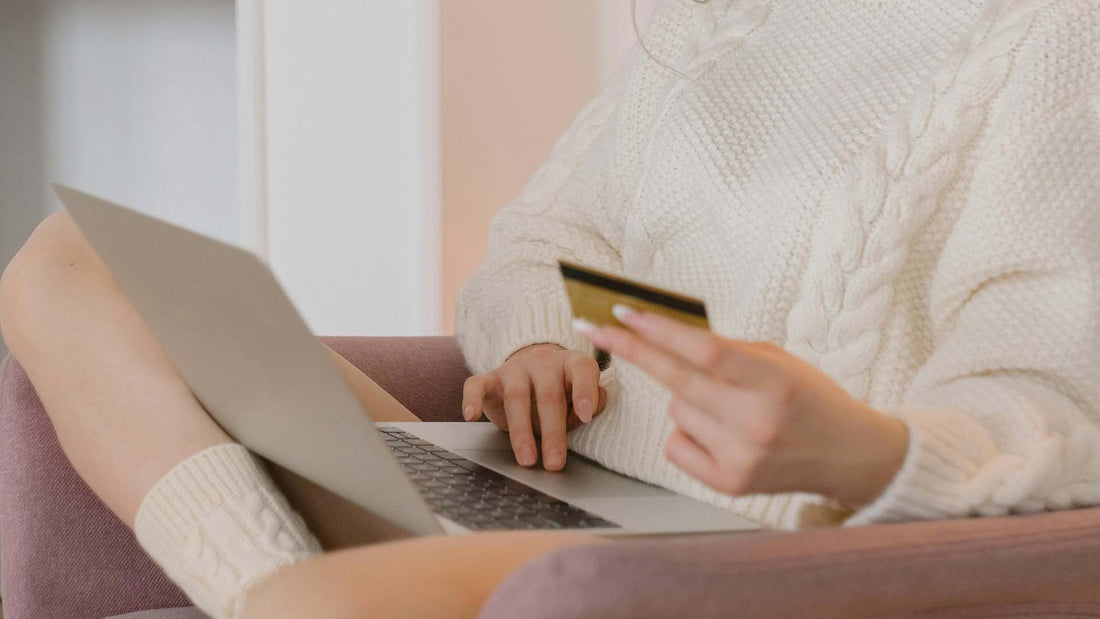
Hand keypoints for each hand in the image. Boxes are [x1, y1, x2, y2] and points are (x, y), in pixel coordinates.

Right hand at [462, 343, 606, 470]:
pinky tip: (471, 416)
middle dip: (552, 432)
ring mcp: (514, 369)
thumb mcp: (580, 397)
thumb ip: (592, 401)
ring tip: (527, 459)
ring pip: (516, 397)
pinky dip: (471, 399)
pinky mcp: (489, 378)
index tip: (586, 416)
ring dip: (521, 431)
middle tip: (554, 462)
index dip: (585, 392)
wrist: (531, 371)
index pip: (582, 371)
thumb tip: (594, 409)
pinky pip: (476, 385)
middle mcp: (543, 362)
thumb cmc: (562, 392)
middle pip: (548, 395)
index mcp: (571, 363)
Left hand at [576, 306, 907, 508]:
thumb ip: (725, 350)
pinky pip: (675, 443)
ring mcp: (741, 458)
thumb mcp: (778, 362)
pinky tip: (722, 434)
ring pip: (674, 410)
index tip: (623, 312)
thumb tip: (660, 332)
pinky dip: (688, 432)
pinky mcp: (730, 484)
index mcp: (774, 381)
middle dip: (629, 350)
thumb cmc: (809, 397)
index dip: (660, 331)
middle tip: (591, 327)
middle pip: (675, 380)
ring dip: (688, 399)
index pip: (705, 351)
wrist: (848, 455)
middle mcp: (756, 423)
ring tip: (731, 407)